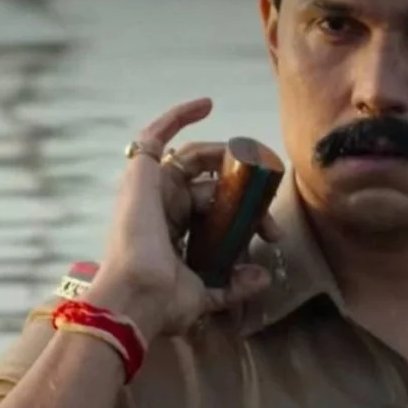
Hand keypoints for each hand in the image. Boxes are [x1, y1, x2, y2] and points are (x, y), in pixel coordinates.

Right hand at [86, 98, 280, 337]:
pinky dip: (178, 115)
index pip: (211, 207)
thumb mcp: (204, 295)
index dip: (243, 213)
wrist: (138, 299)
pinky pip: (156, 133)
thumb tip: (262, 278)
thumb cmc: (160, 303)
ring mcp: (149, 188)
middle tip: (270, 212)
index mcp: (169, 231)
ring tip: (256, 167)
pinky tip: (206, 104)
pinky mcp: (142, 173)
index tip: (270, 232)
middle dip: (244, 191)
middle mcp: (158, 206)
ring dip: (227, 159)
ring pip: (194, 158)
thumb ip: (231, 286)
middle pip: (209, 183)